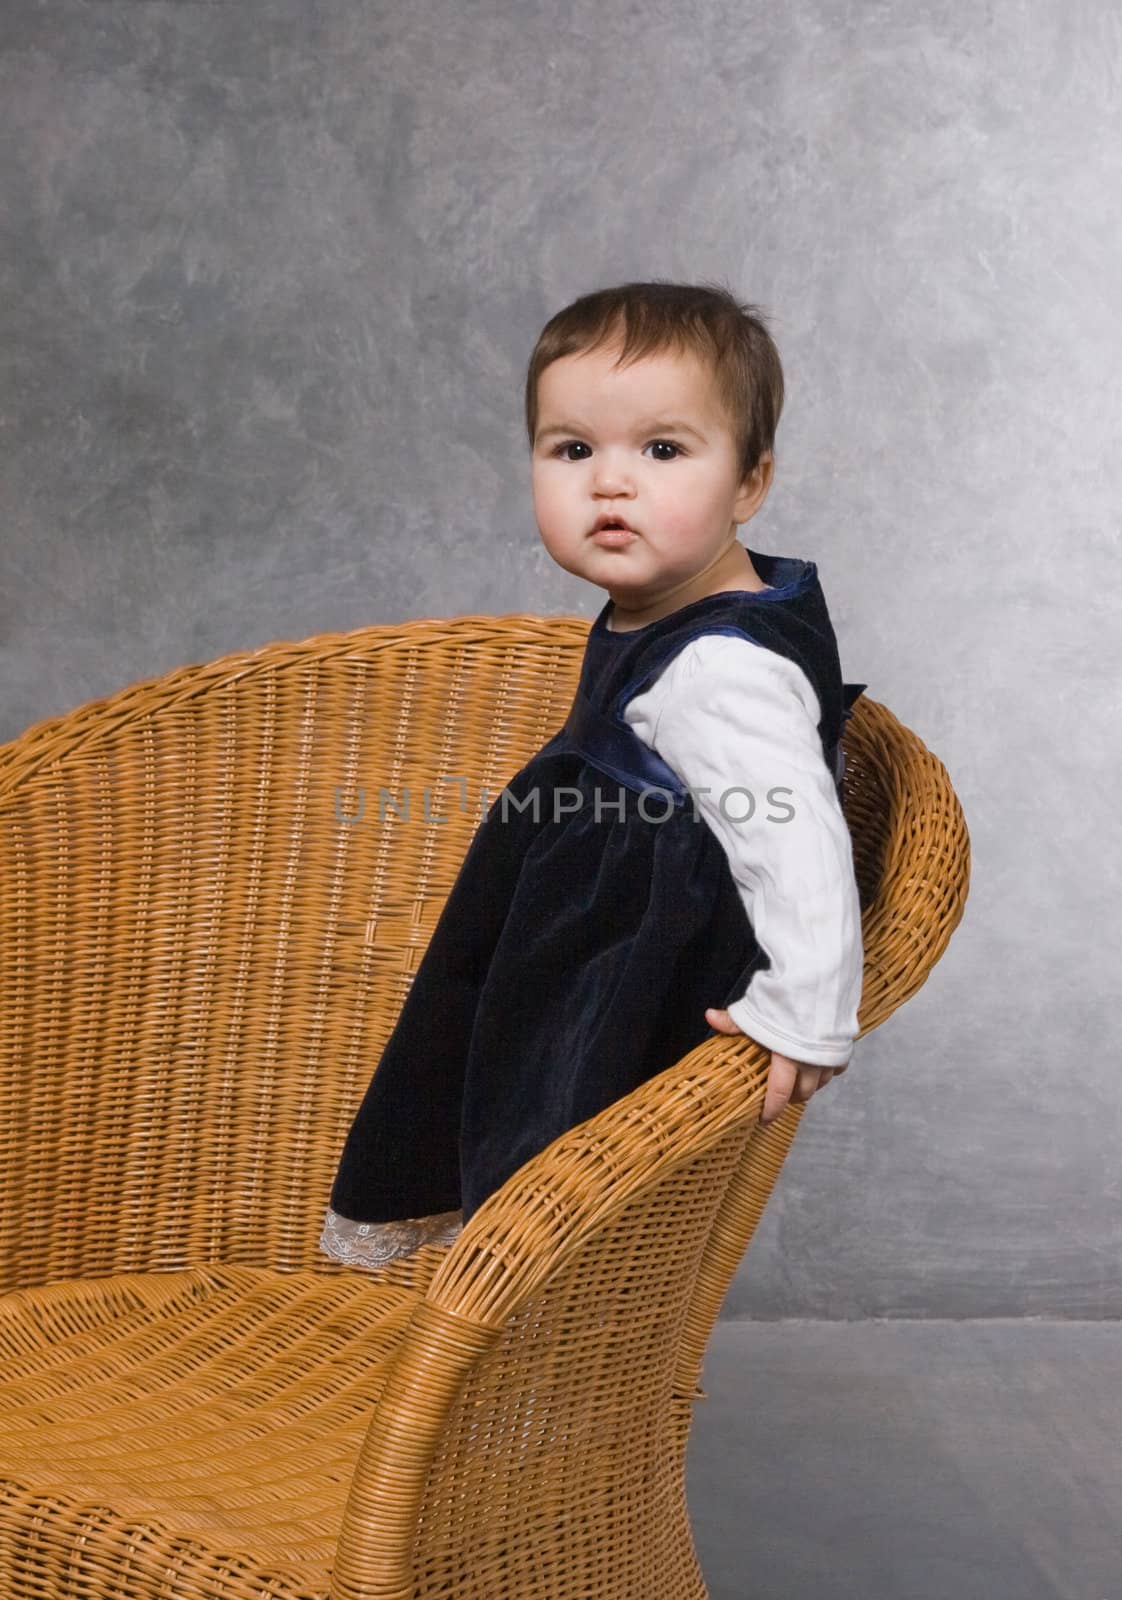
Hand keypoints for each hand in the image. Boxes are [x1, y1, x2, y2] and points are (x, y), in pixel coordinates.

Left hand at [704, 1007, 847, 1125]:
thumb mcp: (757, 1008)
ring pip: (820, 1083)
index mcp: (787, 1058)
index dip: (771, 1110)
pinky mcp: (844, 1046)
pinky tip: (816, 1064)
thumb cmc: (787, 994)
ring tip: (796, 1080)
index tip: (764, 1119)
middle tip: (778, 1096)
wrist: (824, 977)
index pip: (780, 1095)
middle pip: (803, 1094)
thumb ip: (735, 1020)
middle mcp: (811, 1063)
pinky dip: (825, 1070)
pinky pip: (836, 1068)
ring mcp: (830, 1056)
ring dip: (808, 1085)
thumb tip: (709, 1017)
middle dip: (790, 1098)